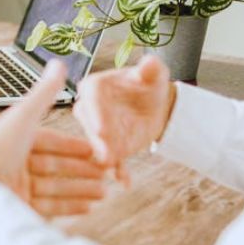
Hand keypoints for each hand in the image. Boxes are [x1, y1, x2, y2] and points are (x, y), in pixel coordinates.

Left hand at [0, 61, 109, 215]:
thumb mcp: (25, 116)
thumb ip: (45, 92)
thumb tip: (59, 63)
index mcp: (14, 140)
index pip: (49, 142)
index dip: (72, 146)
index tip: (95, 150)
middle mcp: (14, 164)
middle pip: (55, 167)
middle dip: (82, 170)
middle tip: (106, 173)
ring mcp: (16, 188)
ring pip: (55, 188)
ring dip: (82, 189)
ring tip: (104, 192)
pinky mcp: (19, 208)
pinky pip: (50, 207)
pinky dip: (70, 207)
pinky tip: (89, 207)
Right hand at [73, 54, 176, 185]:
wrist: (154, 105)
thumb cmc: (148, 84)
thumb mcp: (154, 74)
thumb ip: (150, 69)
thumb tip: (149, 63)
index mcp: (95, 86)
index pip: (91, 98)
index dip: (96, 114)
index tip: (102, 129)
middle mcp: (89, 109)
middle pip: (90, 125)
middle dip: (97, 141)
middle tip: (106, 154)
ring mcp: (97, 131)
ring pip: (97, 145)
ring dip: (104, 158)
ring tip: (114, 168)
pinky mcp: (108, 147)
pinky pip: (112, 160)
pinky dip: (118, 171)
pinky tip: (125, 181)